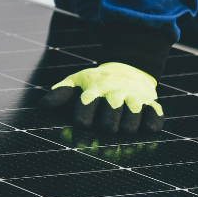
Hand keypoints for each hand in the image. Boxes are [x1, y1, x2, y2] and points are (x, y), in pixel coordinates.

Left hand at [40, 62, 163, 134]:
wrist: (128, 67)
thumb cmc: (95, 82)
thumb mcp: (76, 82)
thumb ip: (60, 94)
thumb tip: (42, 105)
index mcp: (95, 89)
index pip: (87, 102)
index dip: (84, 115)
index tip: (82, 124)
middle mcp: (115, 93)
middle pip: (112, 111)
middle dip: (108, 122)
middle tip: (106, 128)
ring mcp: (134, 97)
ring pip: (134, 113)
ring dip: (129, 124)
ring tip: (124, 129)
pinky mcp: (151, 102)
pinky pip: (155, 113)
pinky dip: (153, 122)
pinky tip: (148, 128)